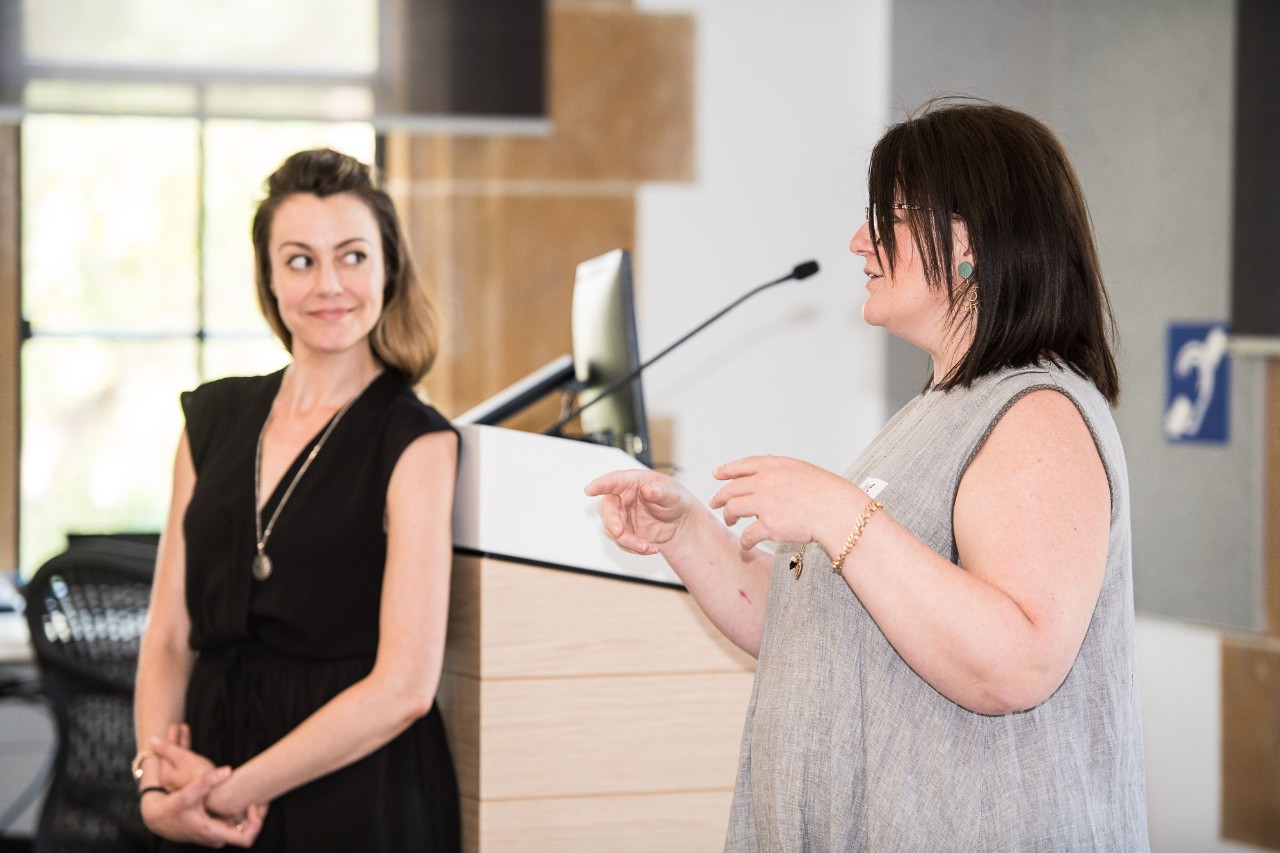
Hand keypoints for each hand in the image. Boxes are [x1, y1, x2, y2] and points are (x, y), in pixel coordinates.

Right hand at [139, 765, 266, 847]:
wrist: (155, 816)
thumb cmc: (170, 807)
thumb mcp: (187, 794)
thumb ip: (207, 782)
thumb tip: (227, 770)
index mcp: (213, 832)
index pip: (246, 838)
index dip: (256, 822)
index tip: (254, 804)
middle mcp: (216, 837)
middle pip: (247, 831)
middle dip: (256, 815)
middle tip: (260, 796)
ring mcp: (215, 833)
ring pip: (241, 827)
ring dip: (249, 813)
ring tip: (253, 795)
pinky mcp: (212, 827)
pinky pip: (233, 823)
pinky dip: (240, 812)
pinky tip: (240, 797)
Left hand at [151, 728, 212, 792]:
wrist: (219, 794)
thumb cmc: (201, 775)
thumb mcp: (184, 758)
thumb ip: (168, 749)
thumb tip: (152, 739)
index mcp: (164, 774)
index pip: (164, 751)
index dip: (170, 736)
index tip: (175, 724)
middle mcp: (170, 780)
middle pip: (170, 755)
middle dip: (175, 739)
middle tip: (179, 725)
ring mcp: (180, 783)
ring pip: (179, 758)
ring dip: (182, 743)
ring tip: (185, 730)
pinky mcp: (192, 783)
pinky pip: (187, 764)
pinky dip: (188, 753)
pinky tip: (192, 749)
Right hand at [585, 469, 696, 554]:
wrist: (681, 523)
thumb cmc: (674, 499)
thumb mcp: (673, 493)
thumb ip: (660, 491)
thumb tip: (646, 490)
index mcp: (631, 482)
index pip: (613, 481)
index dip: (600, 485)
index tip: (589, 489)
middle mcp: (622, 498)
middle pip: (607, 509)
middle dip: (611, 522)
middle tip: (619, 533)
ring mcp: (621, 516)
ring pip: (612, 530)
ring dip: (627, 541)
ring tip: (647, 547)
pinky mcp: (625, 532)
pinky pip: (622, 543)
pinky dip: (636, 548)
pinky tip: (652, 548)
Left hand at [710, 455, 860, 549]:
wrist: (837, 510)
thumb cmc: (827, 492)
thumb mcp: (802, 470)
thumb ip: (782, 470)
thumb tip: (769, 470)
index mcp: (774, 466)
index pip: (742, 465)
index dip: (727, 470)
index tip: (717, 473)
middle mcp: (765, 482)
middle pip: (732, 488)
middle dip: (720, 496)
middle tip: (716, 502)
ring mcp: (764, 503)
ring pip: (733, 509)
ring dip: (728, 516)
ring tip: (730, 521)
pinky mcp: (767, 525)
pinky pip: (747, 535)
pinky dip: (744, 541)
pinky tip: (745, 545)